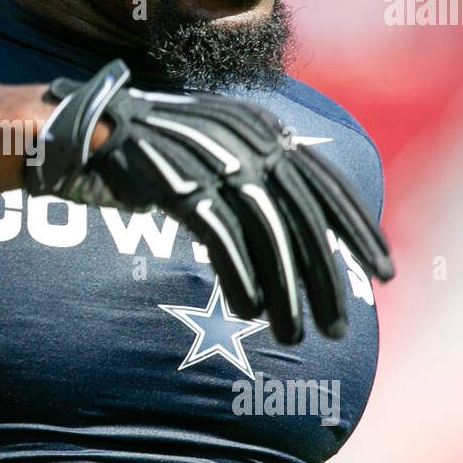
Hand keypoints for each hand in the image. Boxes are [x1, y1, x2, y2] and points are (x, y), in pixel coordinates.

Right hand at [23, 59, 393, 343]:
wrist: (79, 132)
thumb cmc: (148, 152)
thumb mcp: (212, 152)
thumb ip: (253, 177)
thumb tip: (296, 225)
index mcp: (260, 127)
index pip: (325, 183)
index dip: (357, 230)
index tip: (383, 272)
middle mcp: (244, 138)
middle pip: (302, 216)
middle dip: (326, 276)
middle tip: (338, 327)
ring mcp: (210, 159)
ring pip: (267, 233)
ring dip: (285, 290)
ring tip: (294, 334)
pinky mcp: (177, 183)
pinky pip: (222, 238)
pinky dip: (240, 277)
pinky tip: (251, 311)